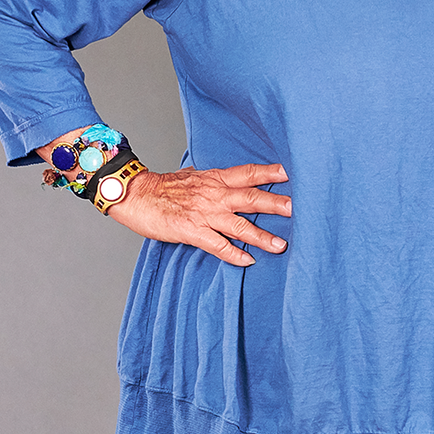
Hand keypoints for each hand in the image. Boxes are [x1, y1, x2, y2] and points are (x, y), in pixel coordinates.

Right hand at [109, 161, 290, 264]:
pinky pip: (216, 244)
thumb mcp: (194, 176)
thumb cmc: (164, 188)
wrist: (135, 195)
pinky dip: (233, 253)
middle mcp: (214, 195)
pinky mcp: (191, 231)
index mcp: (215, 179)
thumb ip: (215, 180)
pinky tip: (248, 261)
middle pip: (251, 198)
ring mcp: (203, 214)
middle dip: (276, 204)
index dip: (270, 173)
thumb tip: (231, 179)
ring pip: (238, 224)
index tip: (291, 173)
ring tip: (280, 245)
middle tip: (298, 208)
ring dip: (261, 236)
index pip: (248, 174)